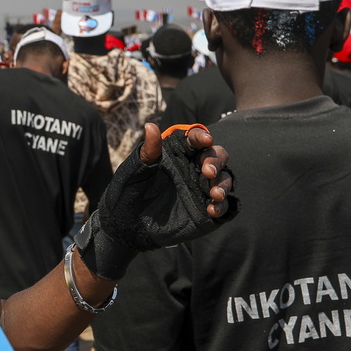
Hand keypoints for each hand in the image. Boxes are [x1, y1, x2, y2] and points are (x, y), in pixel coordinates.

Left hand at [76, 123, 235, 280]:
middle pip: (216, 156)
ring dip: (223, 184)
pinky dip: (222, 206)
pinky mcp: (206, 209)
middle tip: (208, 171)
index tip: (205, 140)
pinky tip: (211, 210)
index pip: (194, 140)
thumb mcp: (135, 171)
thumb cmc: (128, 191)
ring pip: (224, 179)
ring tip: (214, 194)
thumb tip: (150, 126)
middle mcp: (194, 168)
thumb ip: (148, 152)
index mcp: (178, 154)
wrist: (126, 224)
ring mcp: (202, 188)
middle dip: (216, 160)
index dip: (201, 137)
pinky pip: (223, 205)